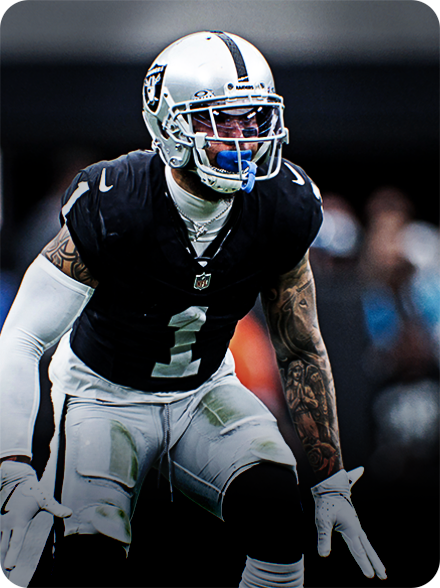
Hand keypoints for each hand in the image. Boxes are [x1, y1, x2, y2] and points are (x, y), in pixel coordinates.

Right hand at [0, 460, 71, 574]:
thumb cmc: (33, 490)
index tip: (10, 567)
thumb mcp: (46, 500)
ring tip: (3, 571)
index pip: (17, 542)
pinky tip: (0, 553)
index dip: (13, 556)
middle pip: (3, 548)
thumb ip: (56, 509)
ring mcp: (0, 522)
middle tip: (6, 578)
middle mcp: (8, 524)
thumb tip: (70, 513)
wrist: (15, 478)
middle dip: (3, 563)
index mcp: (20, 522)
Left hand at [311, 467, 386, 579]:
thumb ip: (324, 538)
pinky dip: (365, 546)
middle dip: (375, 562)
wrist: (331, 486)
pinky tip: (365, 548)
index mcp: (351, 529)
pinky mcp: (352, 521)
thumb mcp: (322, 521)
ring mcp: (355, 524)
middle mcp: (356, 528)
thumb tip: (323, 555)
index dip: (364, 564)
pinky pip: (361, 537)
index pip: (358, 551)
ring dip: (372, 555)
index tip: (370, 576)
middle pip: (367, 549)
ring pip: (366, 543)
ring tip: (380, 567)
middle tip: (383, 576)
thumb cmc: (326, 503)